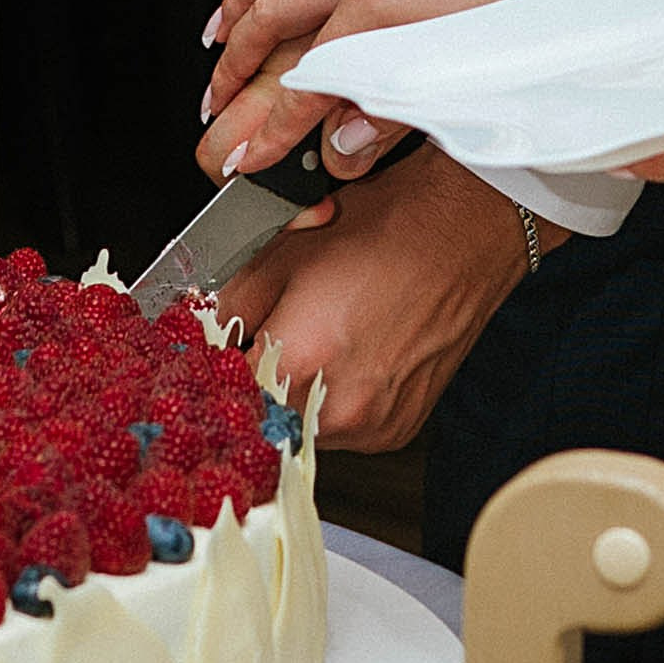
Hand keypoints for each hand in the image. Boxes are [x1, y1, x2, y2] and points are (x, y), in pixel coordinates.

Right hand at [201, 0, 663, 182]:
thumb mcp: (477, 70)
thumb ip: (401, 110)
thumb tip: (343, 146)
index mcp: (386, 5)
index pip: (309, 80)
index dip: (275, 127)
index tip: (250, 160)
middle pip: (278, 18)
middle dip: (239, 68)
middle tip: (216, 107)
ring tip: (217, 37)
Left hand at [215, 144, 566, 451]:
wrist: (462, 232)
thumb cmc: (383, 231)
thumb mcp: (281, 252)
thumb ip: (226, 304)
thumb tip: (201, 331)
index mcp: (300, 362)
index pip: (224, 397)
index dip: (211, 375)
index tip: (210, 360)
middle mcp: (338, 408)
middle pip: (261, 419)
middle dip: (252, 384)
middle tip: (263, 343)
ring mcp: (372, 426)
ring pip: (301, 428)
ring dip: (293, 396)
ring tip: (315, 344)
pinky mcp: (396, 431)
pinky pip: (342, 430)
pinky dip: (332, 402)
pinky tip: (346, 359)